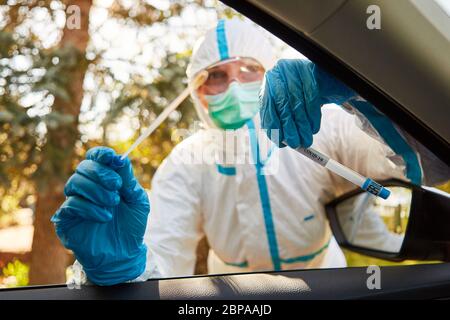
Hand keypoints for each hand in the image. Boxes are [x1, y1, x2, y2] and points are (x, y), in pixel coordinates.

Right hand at [51, 147, 149, 284]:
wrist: (125, 253)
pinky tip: (105, 217)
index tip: (113, 159)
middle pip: (83, 167)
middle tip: (116, 186)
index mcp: (103, 179)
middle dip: (101, 173)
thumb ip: (128, 181)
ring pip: (75, 183)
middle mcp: (86, 187)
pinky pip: (71, 205)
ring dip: (96, 191)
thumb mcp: (137, 200)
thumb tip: (121, 158)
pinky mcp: (66, 219)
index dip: (101, 155)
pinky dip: (90, 208)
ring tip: (113, 204)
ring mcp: (75, 202)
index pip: (95, 158)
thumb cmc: (131, 225)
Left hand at [260, 59, 355, 147]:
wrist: (321, 78)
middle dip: (289, 128)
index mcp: (267, 85)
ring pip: (297, 102)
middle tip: (295, 143)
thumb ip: (281, 122)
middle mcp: (276, 74)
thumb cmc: (301, 97)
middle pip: (282, 105)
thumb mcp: (287, 108)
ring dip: (302, 125)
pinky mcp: (308, 69)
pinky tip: (313, 127)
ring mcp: (292, 69)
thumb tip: (281, 141)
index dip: (274, 126)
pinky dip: (312, 116)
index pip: (267, 108)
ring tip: (306, 138)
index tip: (280, 142)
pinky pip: (311, 97)